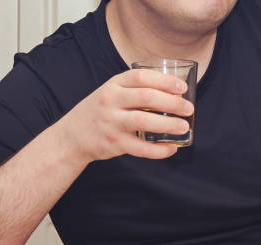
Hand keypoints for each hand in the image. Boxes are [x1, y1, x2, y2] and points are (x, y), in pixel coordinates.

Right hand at [54, 69, 194, 162]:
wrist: (71, 136)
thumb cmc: (100, 112)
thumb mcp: (111, 93)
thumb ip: (135, 90)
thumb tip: (174, 93)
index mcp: (113, 85)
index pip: (141, 77)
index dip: (165, 81)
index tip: (182, 87)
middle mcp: (111, 101)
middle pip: (146, 97)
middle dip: (172, 102)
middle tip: (188, 109)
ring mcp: (111, 122)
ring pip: (144, 120)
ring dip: (168, 124)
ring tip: (184, 127)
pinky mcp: (114, 143)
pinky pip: (141, 148)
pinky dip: (159, 150)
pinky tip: (171, 149)